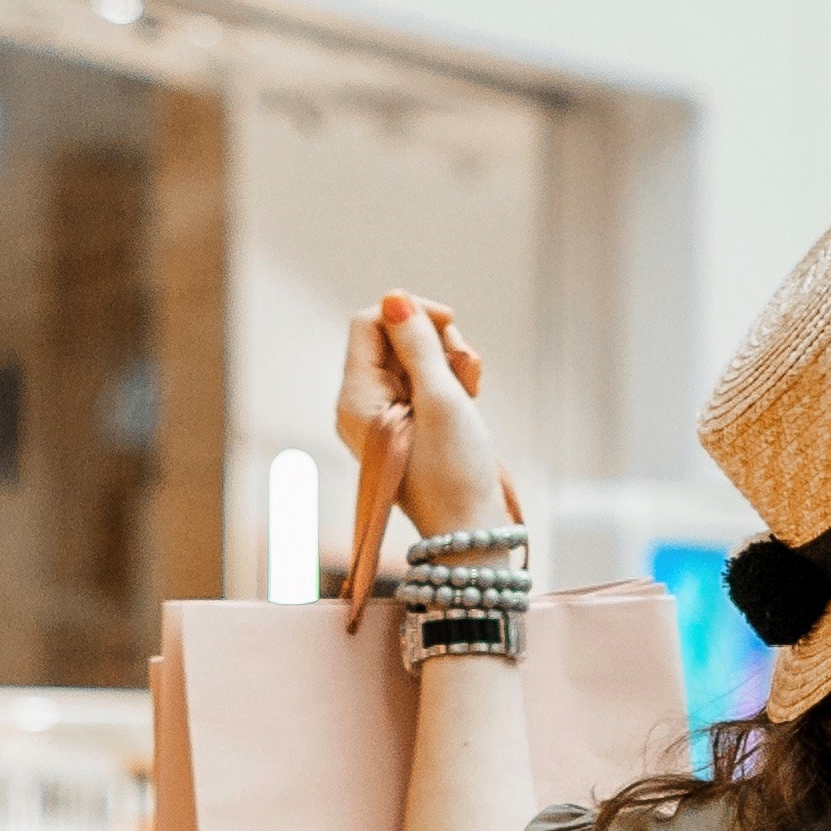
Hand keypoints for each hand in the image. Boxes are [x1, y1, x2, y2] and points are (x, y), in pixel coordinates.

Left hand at [334, 292, 513, 536]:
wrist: (472, 534)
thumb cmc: (456, 473)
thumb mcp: (442, 400)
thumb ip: (418, 345)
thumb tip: (394, 297)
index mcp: (356, 399)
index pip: (370, 324)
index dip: (409, 314)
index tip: (451, 324)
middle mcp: (362, 405)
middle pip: (393, 340)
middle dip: (436, 344)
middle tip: (468, 370)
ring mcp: (385, 418)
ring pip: (414, 361)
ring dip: (449, 363)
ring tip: (474, 391)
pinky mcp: (408, 427)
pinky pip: (424, 386)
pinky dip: (450, 384)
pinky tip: (472, 400)